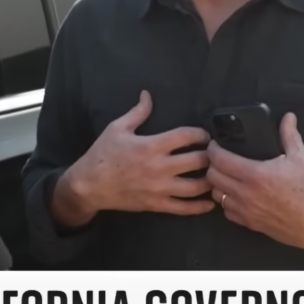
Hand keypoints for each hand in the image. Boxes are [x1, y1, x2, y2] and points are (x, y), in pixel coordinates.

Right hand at [60, 90, 214, 218]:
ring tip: (215, 175)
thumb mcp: (117, 128)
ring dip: (210, 180)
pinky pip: (184, 208)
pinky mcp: (157, 204)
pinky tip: (210, 202)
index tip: (205, 136)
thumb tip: (147, 95)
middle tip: (214, 155)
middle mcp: (159, 167)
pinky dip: (200, 207)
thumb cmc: (102, 154)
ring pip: (196, 187)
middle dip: (210, 156)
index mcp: (151, 146)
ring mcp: (159, 188)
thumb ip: (137, 112)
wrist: (88, 185)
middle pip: (198, 161)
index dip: (201, 134)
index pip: (186, 136)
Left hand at [206, 112, 303, 257]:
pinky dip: (227, 202)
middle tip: (221, 158)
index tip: (216, 144)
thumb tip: (288, 117)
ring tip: (227, 176)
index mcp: (255, 175)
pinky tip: (237, 195)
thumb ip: (290, 136)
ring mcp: (246, 211)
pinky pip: (227, 212)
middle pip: (212, 177)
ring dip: (218, 184)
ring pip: (216, 195)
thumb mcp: (302, 158)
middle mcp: (245, 194)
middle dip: (212, 165)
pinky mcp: (250, 224)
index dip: (213, 149)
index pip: (219, 159)